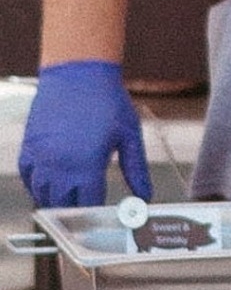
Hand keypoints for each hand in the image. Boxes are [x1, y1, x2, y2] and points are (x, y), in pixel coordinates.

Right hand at [18, 60, 151, 207]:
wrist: (77, 73)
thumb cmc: (107, 102)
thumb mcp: (129, 137)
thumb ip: (136, 170)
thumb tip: (145, 196)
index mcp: (86, 164)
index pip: (88, 203)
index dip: (97, 213)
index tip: (105, 216)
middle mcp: (59, 164)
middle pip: (61, 204)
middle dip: (75, 212)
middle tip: (88, 213)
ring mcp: (41, 155)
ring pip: (40, 193)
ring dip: (54, 201)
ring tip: (70, 203)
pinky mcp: (29, 144)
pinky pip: (27, 175)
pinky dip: (36, 185)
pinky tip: (50, 186)